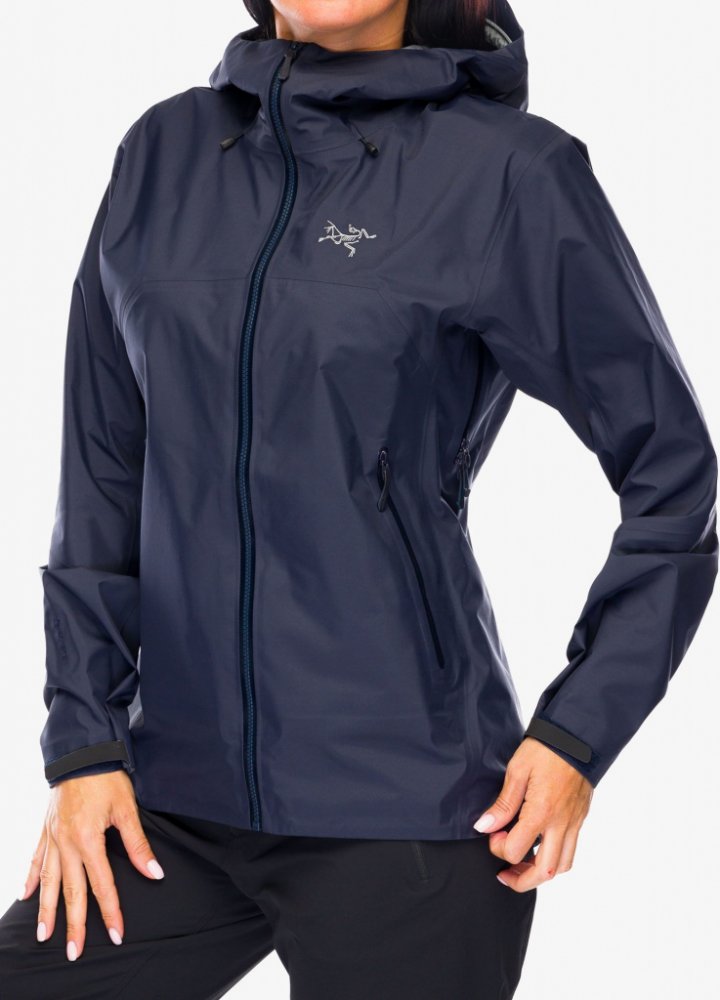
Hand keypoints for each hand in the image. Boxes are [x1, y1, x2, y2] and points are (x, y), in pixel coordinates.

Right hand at [20, 770, 164, 960]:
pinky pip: (35, 858)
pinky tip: (24, 896)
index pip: (102, 885)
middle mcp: (66, 843)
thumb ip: (138, 844)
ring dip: (46, 910)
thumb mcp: (127, 809)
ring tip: (44, 935)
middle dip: (74, 924)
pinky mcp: (46, 829)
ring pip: (47, 881)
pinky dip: (29, 878)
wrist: (82, 752)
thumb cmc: (107, 777)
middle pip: (71, 891)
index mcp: (88, 840)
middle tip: (73, 953)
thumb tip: (154, 872)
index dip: (111, 912)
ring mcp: (52, 837)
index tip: (116, 935)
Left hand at [473, 736, 592, 891]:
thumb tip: (484, 827)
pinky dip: (555, 857)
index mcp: (542, 812)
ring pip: (563, 865)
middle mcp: (562, 823)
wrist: (576, 735)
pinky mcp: (581, 818)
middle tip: (505, 874)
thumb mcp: (516, 771)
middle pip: (545, 871)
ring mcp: (575, 822)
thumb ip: (502, 804)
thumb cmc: (545, 749)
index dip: (498, 847)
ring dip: (541, 872)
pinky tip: (540, 845)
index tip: (492, 832)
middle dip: (521, 880)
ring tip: (523, 864)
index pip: (517, 850)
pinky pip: (571, 850)